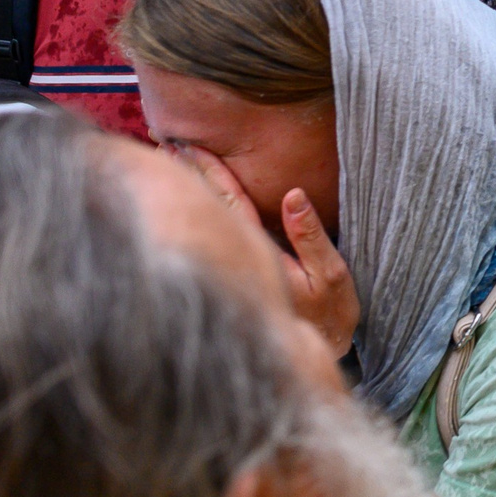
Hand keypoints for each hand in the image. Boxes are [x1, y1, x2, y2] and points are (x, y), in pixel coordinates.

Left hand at [170, 142, 358, 355]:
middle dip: (187, 177)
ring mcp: (234, 267)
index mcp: (257, 256)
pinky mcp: (239, 273)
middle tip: (164, 143)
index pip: (228, 205)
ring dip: (188, 192)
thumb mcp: (331, 275)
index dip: (210, 174)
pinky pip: (213, 233)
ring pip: (205, 222)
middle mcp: (238, 260)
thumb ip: (310, 236)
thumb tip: (292, 193)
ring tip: (170, 161)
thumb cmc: (330, 314)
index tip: (190, 146)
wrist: (321, 353)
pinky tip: (190, 195)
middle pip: (207, 210)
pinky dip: (200, 211)